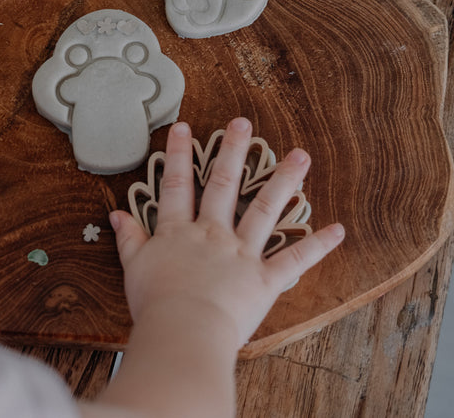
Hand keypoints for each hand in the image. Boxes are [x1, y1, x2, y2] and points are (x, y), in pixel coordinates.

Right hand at [110, 117, 344, 349]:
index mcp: (178, 232)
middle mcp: (212, 234)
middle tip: (243, 124)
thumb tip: (115, 214)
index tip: (184, 128)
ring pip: (264, 210)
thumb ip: (129, 238)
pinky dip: (317, 246)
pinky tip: (338, 229)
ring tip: (300, 155)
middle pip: (223, 186)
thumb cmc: (155, 303)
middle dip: (232, 151)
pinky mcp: (265, 280)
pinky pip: (294, 260)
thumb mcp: (133, 267)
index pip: (176, 186)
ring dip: (283, 181)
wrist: (183, 330)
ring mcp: (242, 254)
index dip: (178, 155)